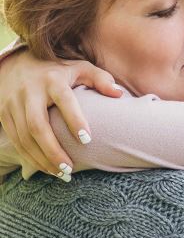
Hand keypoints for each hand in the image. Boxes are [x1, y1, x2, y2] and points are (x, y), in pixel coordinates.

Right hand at [0, 49, 121, 178]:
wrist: (14, 63)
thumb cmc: (57, 70)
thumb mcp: (80, 68)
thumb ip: (101, 79)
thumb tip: (119, 95)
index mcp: (52, 80)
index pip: (64, 100)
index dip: (74, 120)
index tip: (87, 140)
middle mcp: (30, 92)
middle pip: (38, 126)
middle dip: (53, 150)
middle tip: (70, 169)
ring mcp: (14, 104)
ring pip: (24, 137)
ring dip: (41, 159)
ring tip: (61, 174)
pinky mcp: (4, 114)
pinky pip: (16, 141)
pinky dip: (30, 158)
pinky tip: (46, 169)